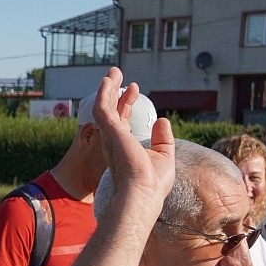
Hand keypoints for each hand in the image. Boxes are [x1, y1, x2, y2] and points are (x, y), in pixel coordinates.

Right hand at [91, 68, 174, 208]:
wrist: (141, 193)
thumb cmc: (151, 184)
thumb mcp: (163, 156)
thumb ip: (162, 139)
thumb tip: (162, 120)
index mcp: (124, 147)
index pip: (122, 121)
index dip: (126, 103)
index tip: (134, 88)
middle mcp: (113, 141)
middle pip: (111, 111)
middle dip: (113, 92)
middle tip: (116, 75)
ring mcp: (110, 136)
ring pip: (103, 107)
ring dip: (107, 88)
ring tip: (112, 72)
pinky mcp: (110, 131)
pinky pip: (101, 108)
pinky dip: (103, 93)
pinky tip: (107, 80)